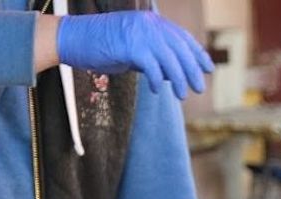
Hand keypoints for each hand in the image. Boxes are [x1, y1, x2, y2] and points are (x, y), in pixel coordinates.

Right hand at [56, 11, 213, 99]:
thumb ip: (154, 57)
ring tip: (183, 95)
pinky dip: (157, 80)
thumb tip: (175, 74)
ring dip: (179, 79)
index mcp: (151, 21)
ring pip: (170, 58)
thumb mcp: (133, 50)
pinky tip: (158, 90)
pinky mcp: (130, 45)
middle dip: (193, 69)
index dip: (197, 53)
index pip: (182, 37)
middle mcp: (149, 23)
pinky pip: (152, 66)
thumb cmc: (101, 46)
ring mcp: (140, 32)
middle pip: (180, 48)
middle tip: (199, 88)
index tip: (208, 68)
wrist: (71, 39)